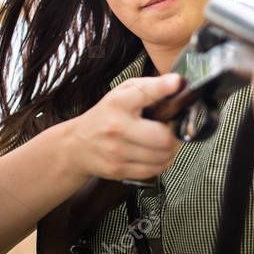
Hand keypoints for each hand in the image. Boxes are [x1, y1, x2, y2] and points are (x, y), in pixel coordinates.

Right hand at [64, 74, 182, 181]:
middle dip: (173, 134)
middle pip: (164, 137)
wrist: (77, 145)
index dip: (164, 87)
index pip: (145, 92)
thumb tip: (177, 82)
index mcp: (118, 102)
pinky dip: (160, 163)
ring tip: (162, 142)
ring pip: (162, 156)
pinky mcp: (118, 170)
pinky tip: (154, 154)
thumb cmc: (106, 116)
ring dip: (169, 150)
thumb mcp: (123, 94)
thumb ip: (150, 87)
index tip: (176, 83)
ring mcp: (116, 151)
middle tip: (170, 129)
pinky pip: (154, 170)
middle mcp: (116, 127)